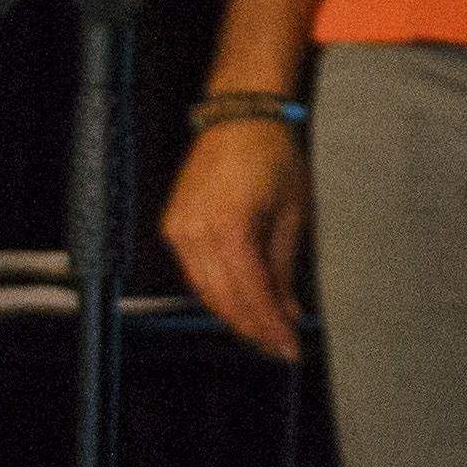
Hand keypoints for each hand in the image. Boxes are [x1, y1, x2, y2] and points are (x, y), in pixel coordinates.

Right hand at [163, 117, 314, 364]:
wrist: (241, 118)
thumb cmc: (275, 158)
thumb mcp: (294, 213)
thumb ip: (285, 267)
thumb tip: (290, 312)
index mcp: (232, 229)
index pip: (250, 295)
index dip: (269, 326)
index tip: (289, 348)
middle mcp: (196, 234)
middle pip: (223, 300)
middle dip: (252, 328)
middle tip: (278, 347)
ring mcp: (179, 231)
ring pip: (204, 291)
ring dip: (232, 314)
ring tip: (262, 331)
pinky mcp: (172, 227)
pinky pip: (193, 272)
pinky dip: (215, 291)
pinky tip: (237, 303)